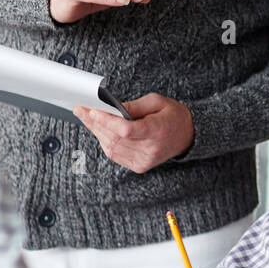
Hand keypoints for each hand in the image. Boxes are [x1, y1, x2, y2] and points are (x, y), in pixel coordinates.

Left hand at [75, 94, 194, 172]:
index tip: (92, 111)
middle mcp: (151, 149)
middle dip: (94, 123)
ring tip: (87, 118)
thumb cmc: (173, 116)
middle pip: (114, 138)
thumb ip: (133, 105)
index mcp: (158, 130)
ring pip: (111, 147)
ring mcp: (144, 160)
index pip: (127, 129)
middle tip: (81, 110)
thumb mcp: (157, 101)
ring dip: (96, 132)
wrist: (187, 136)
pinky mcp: (139, 166)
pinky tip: (100, 131)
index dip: (107, 121)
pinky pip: (114, 154)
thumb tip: (110, 108)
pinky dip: (104, 142)